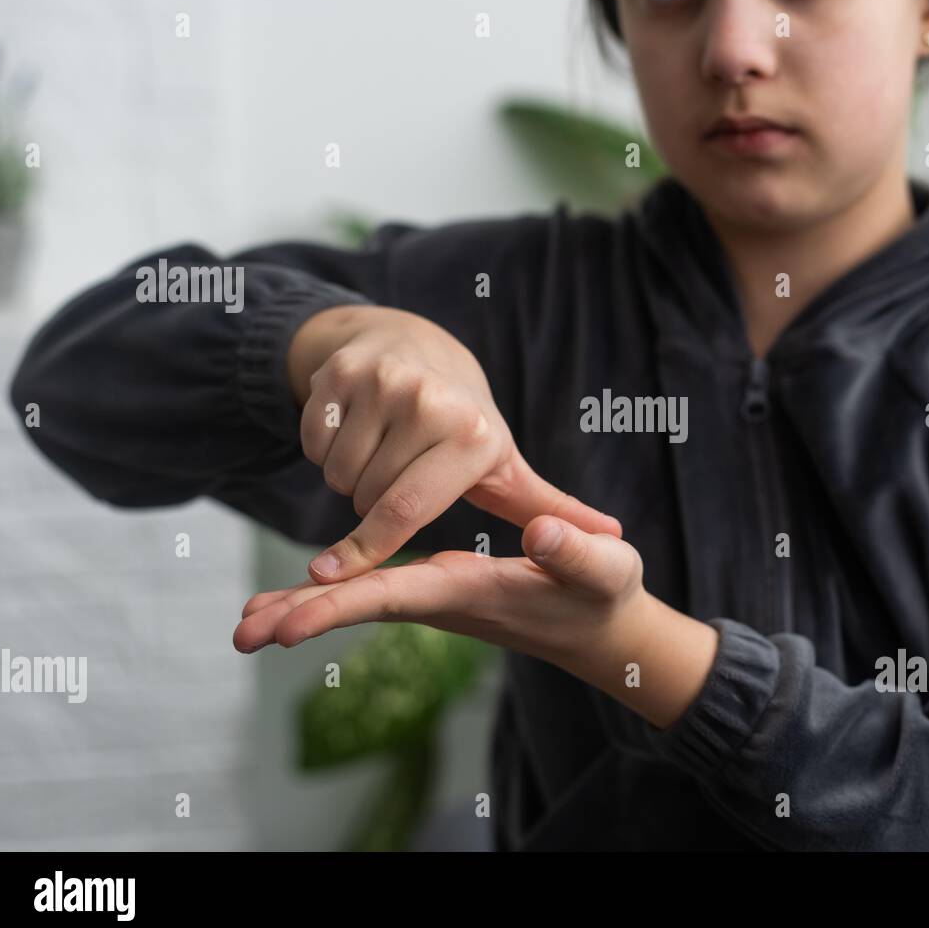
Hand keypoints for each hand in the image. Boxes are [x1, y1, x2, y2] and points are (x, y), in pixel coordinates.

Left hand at [235, 515, 723, 730]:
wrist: (603, 628)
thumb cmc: (606, 595)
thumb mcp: (606, 567)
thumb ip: (578, 550)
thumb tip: (541, 533)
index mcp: (472, 591)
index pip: (396, 598)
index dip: (341, 607)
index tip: (287, 627)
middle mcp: (443, 600)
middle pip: (361, 608)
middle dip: (301, 618)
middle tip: (240, 634)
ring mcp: (436, 598)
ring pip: (360, 602)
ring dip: (303, 610)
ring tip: (246, 619)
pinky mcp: (437, 590)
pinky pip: (371, 593)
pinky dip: (328, 597)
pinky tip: (295, 600)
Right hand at [288, 305, 620, 583]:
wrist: (421, 348)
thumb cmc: (467, 426)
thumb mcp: (506, 465)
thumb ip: (552, 510)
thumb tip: (616, 541)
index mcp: (472, 435)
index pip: (406, 509)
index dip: (367, 548)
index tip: (331, 580)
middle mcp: (427, 403)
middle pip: (365, 495)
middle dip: (371, 504)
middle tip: (399, 476)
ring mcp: (380, 381)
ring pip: (335, 472)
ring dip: (348, 477)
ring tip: (383, 452)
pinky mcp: (340, 371)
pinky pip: (312, 441)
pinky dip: (323, 448)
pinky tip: (356, 429)